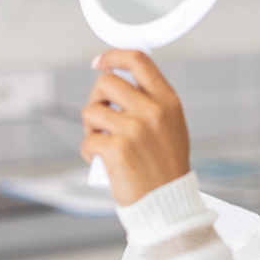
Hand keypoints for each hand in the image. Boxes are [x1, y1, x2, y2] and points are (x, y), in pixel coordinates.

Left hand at [80, 50, 190, 205]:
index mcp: (168, 102)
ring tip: (103, 142)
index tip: (100, 62)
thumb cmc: (166, 167)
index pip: (139, 61)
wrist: (167, 203)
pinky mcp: (117, 150)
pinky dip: (89, 151)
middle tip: (100, 117)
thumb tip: (120, 82)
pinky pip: (88, 140)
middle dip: (97, 97)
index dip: (114, 56)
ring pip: (91, 111)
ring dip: (91, 127)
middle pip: (106, 82)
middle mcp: (153, 112)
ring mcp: (134, 130)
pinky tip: (102, 161)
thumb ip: (151, 102)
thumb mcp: (171, 126)